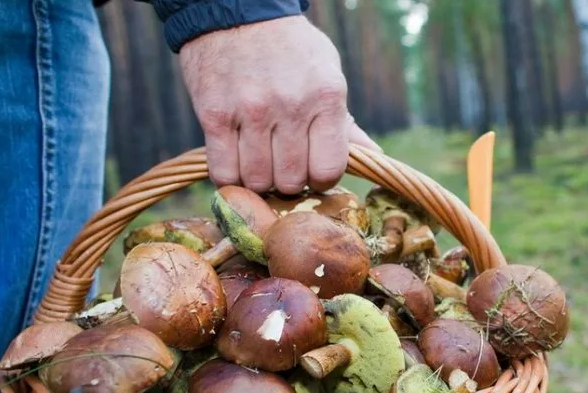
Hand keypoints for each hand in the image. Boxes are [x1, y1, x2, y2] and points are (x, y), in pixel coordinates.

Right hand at [179, 16, 379, 193]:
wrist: (237, 12)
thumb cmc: (290, 48)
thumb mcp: (328, 74)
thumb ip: (345, 122)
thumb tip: (373, 156)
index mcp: (326, 97)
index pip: (329, 169)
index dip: (321, 179)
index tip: (313, 171)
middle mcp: (290, 106)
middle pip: (291, 180)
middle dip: (289, 181)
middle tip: (283, 165)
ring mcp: (250, 111)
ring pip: (257, 180)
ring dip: (259, 180)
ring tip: (260, 162)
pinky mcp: (214, 115)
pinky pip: (223, 171)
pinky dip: (230, 176)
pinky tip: (236, 162)